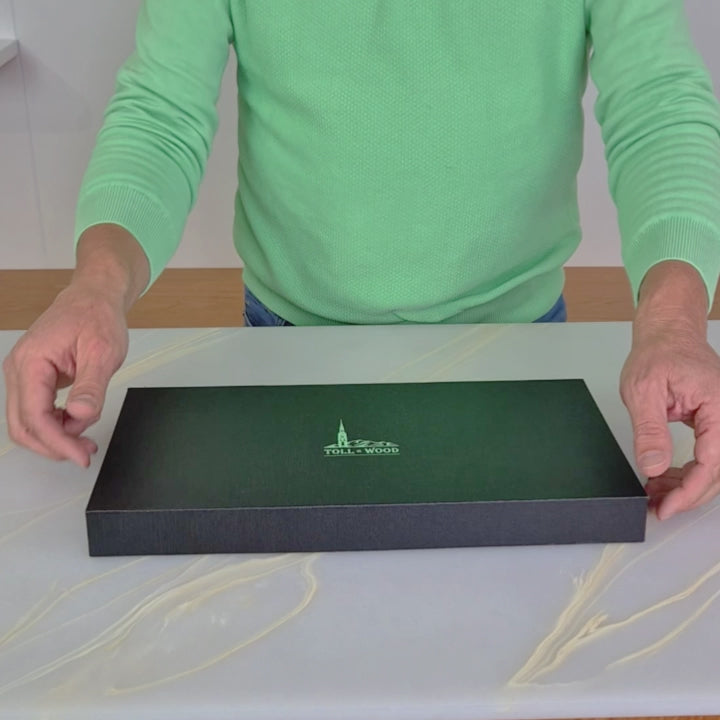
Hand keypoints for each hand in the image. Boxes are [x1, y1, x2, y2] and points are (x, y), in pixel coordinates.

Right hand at [3, 281, 128, 466]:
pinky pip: (36, 412)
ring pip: (27, 423)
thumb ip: (91, 386)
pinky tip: (77, 426)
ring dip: (54, 438)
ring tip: (85, 441)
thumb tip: (81, 414)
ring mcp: (23, 375)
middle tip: (84, 453)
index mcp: (31, 362)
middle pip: (22, 426)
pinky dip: (55, 425)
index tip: (80, 455)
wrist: (93, 299)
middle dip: (53, 446)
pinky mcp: (33, 379)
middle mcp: (19, 369)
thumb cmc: (96, 317)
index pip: (35, 416)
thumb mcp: (103, 352)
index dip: (57, 442)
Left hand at [620, 324, 719, 519]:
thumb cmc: (658, 354)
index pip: (711, 460)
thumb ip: (650, 430)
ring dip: (687, 486)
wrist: (668, 335)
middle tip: (658, 508)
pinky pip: (708, 456)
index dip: (690, 489)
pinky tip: (663, 479)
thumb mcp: (643, 391)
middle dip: (688, 494)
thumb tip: (653, 467)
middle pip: (718, 470)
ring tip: (655, 495)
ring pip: (714, 467)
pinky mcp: (716, 425)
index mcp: (718, 405)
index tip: (667, 507)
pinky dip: (687, 472)